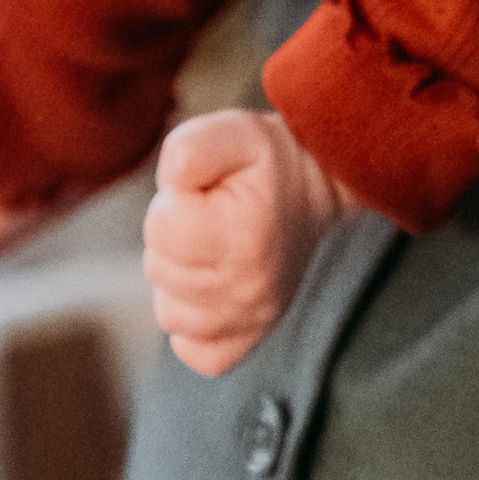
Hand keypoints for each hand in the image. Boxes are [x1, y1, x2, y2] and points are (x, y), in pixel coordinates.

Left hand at [144, 110, 352, 376]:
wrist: (319, 187)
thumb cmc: (267, 159)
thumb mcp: (233, 131)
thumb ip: (188, 149)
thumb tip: (168, 188)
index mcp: (244, 237)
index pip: (160, 227)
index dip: (173, 199)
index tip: (206, 189)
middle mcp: (250, 290)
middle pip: (158, 268)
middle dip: (173, 235)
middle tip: (212, 215)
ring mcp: (251, 322)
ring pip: (168, 311)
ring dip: (179, 277)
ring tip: (213, 247)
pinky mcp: (247, 343)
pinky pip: (189, 348)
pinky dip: (191, 321)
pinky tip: (212, 286)